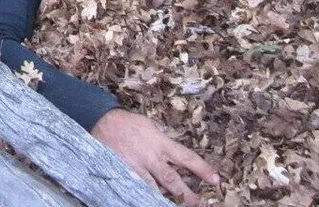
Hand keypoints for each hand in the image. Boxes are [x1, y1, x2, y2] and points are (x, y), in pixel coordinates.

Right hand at [91, 109, 219, 205]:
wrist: (102, 120)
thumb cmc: (129, 123)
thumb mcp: (151, 127)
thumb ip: (164, 142)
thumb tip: (177, 156)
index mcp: (161, 142)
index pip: (186, 158)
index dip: (202, 169)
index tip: (216, 180)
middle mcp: (151, 156)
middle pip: (172, 179)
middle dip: (186, 194)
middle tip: (199, 204)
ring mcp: (136, 167)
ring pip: (154, 188)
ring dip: (165, 200)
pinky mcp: (123, 172)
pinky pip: (136, 188)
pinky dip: (143, 196)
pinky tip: (148, 202)